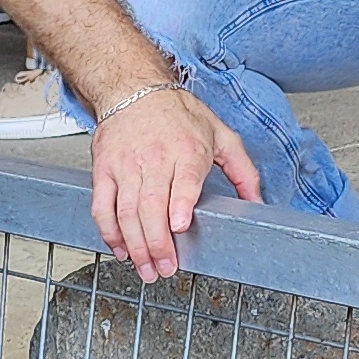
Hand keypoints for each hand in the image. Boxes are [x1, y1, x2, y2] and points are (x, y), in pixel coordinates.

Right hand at [81, 87, 258, 281]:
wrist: (134, 89)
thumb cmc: (178, 113)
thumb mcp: (221, 134)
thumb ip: (243, 171)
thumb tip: (257, 203)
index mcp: (187, 150)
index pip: (182, 181)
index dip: (178, 204)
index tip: (179, 226)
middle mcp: (154, 159)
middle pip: (151, 205)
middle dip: (157, 243)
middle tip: (165, 268)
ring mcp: (125, 165)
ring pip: (126, 211)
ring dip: (135, 245)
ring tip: (146, 268)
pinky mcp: (104, 169)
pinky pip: (102, 206)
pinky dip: (108, 232)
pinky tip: (120, 248)